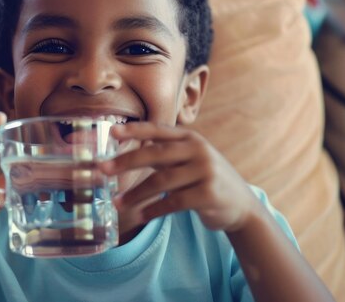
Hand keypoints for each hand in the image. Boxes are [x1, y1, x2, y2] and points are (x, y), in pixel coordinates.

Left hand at [101, 122, 258, 231]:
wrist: (241, 204)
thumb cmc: (205, 179)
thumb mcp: (188, 159)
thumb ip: (163, 154)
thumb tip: (124, 153)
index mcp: (190, 138)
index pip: (157, 129)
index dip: (134, 130)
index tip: (111, 132)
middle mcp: (198, 150)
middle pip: (155, 154)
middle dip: (126, 162)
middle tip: (103, 170)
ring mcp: (205, 171)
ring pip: (162, 181)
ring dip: (136, 193)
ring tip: (117, 202)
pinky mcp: (209, 194)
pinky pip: (174, 202)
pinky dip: (154, 210)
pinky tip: (141, 215)